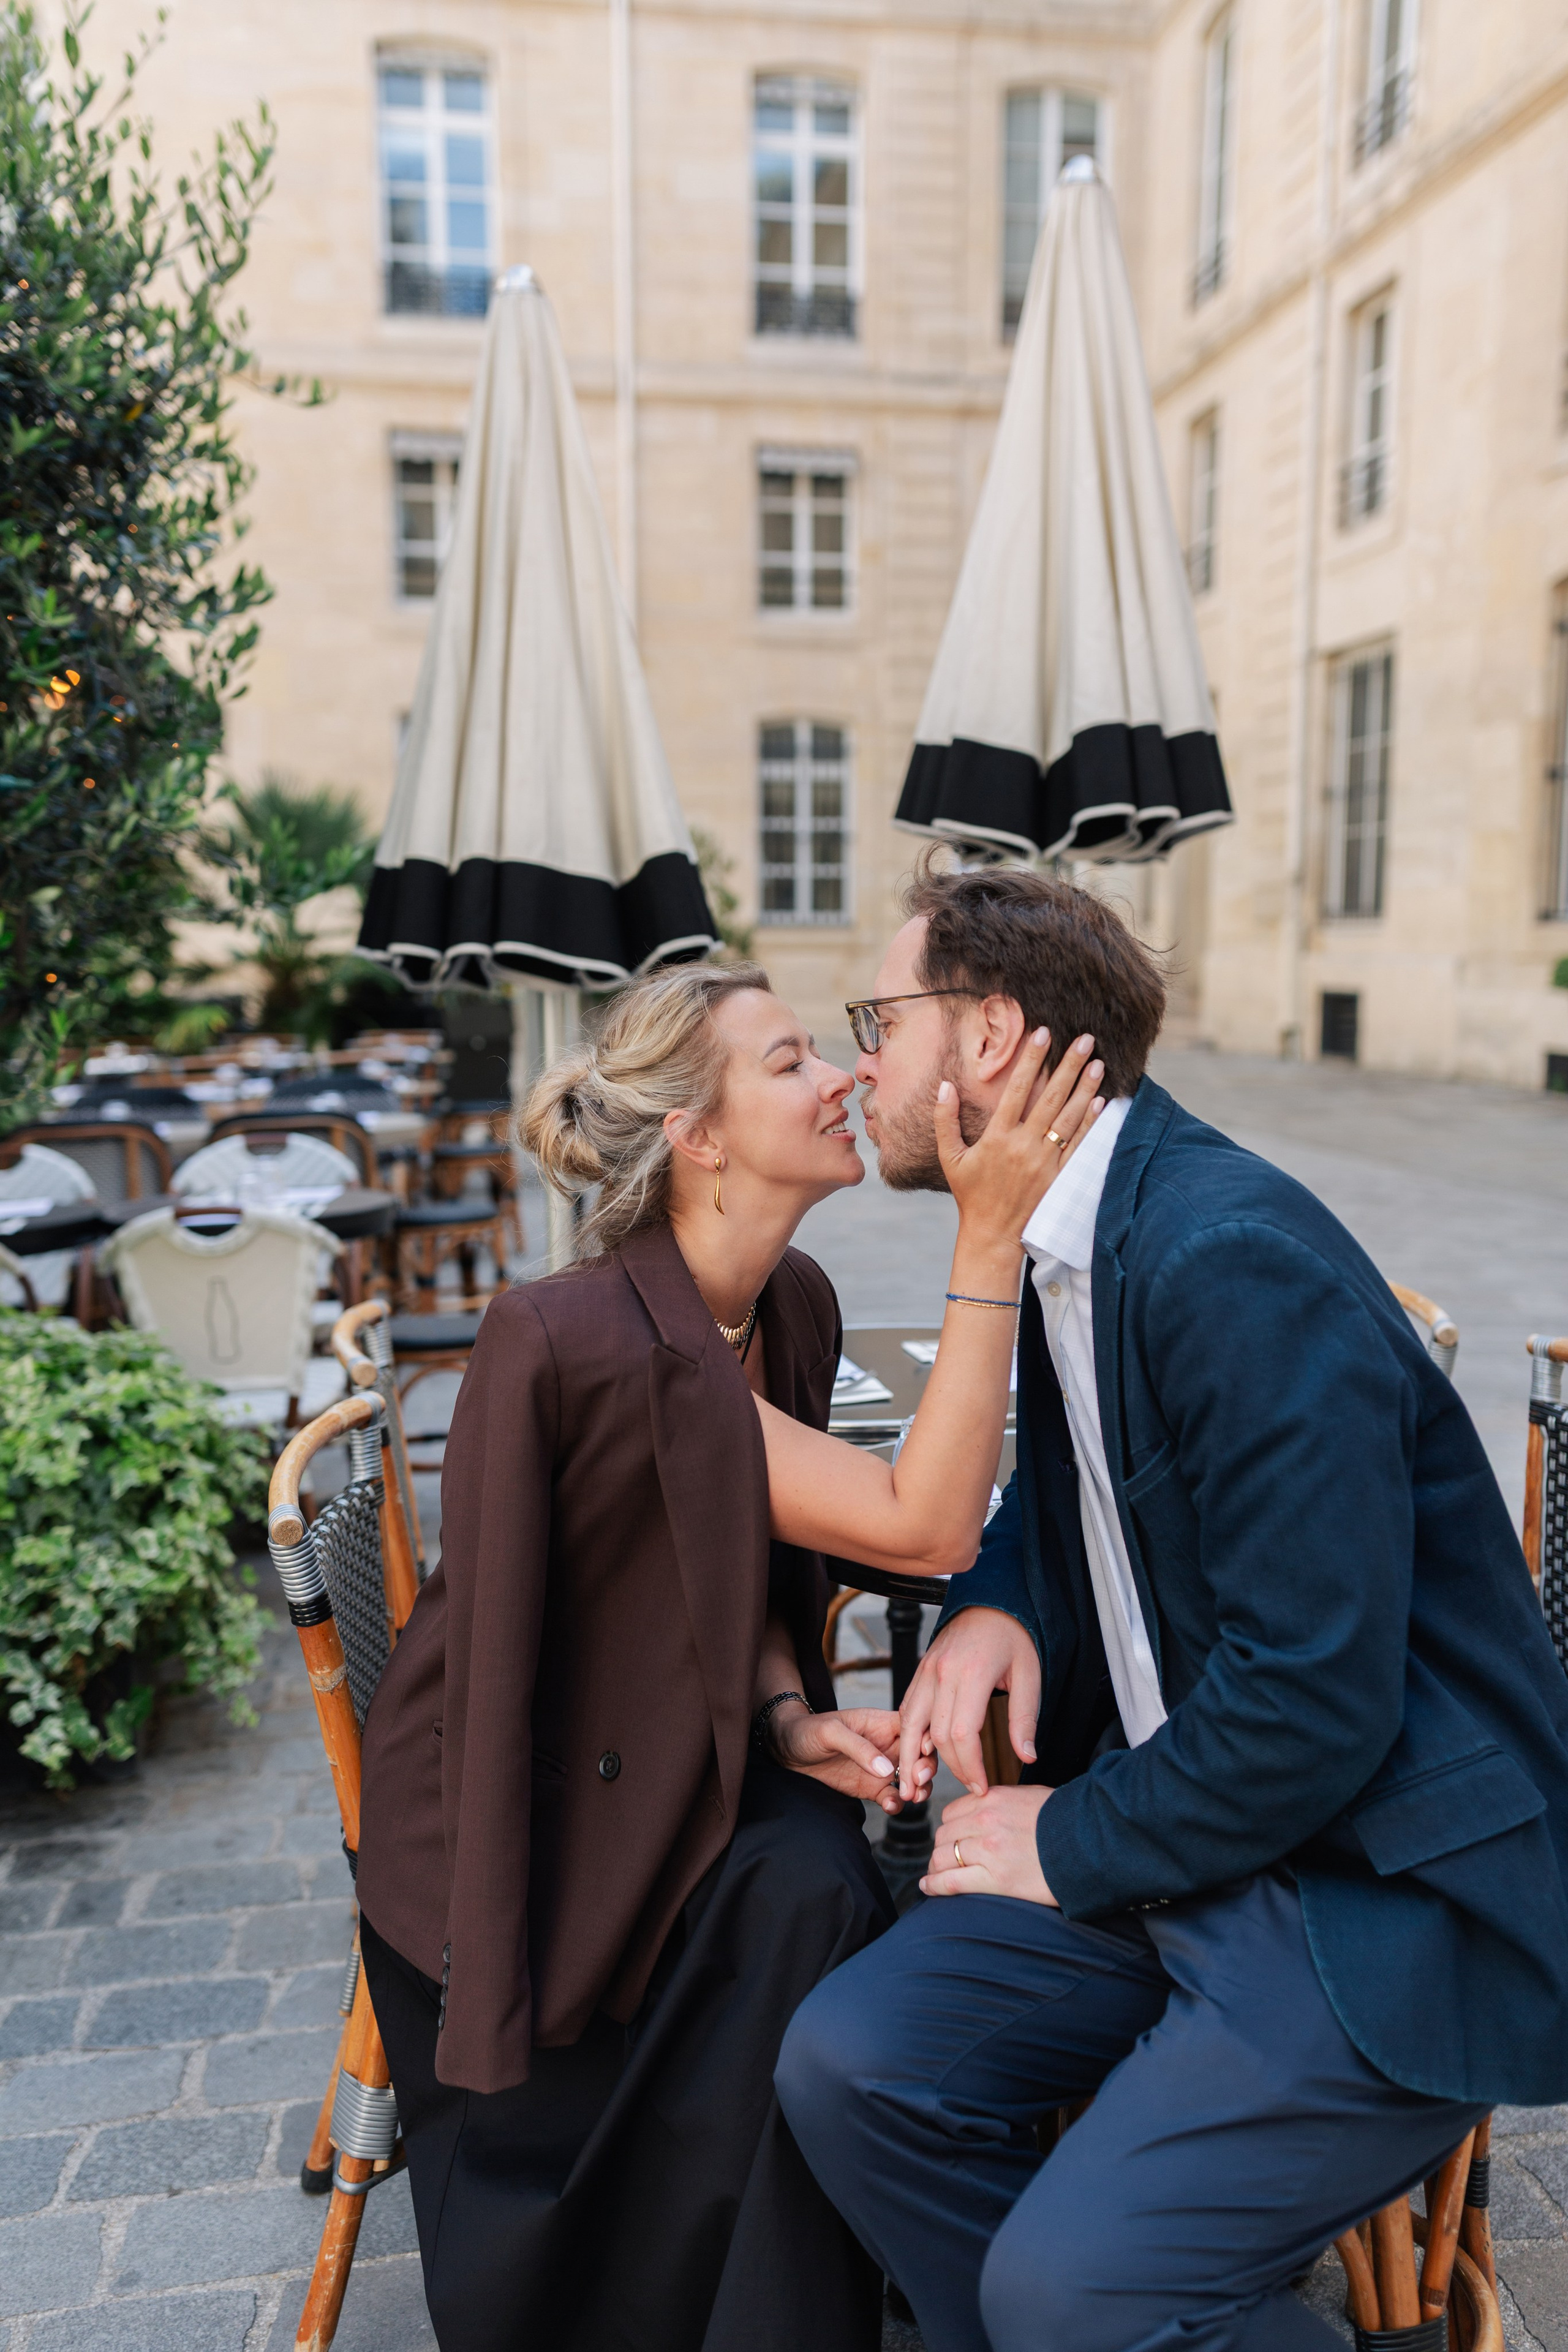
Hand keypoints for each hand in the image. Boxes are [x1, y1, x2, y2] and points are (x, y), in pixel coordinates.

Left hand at [770, 1705, 936, 1813]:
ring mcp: (880, 1767)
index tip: (923, 1753)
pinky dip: (898, 1804)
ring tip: (913, 1796)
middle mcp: (886, 1745)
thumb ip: (858, 1747)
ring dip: (919, 1788)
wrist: (785, 1751)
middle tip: (918, 1780)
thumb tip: (887, 1770)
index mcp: (881, 1723)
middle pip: (920, 1753)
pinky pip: (893, 1797)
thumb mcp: (830, 1732)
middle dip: (926, 1767)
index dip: (925, 1738)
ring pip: (913, 1778)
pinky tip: (892, 1806)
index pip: (915, 1726)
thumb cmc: (807, 1731)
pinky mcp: (870, 1787)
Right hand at [897, 1608, 1041, 1799]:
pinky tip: (914, 1752)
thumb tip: (1026, 1757)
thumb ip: (1024, 1719)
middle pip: (937, 1735)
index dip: (970, 1767)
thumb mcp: (1029, 1676)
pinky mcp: (920, 1670)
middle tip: (966, 1787)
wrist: (990, 1601)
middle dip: (950, 1768)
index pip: (962, 1735)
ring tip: (913, 1785)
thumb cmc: (1014, 1637)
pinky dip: (908, 1733)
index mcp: (972, 1674)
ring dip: (911, 1758)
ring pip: (910, 1724)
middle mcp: (943, 1672)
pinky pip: (907, 1707)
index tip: (982, 1786)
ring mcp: (927, 1670)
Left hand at [922, 1784, 1058, 1903]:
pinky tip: (928, 1887)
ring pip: (943, 1858)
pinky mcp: (995, 1879)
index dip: (949, 1829)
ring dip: (937, 1868)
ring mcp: (988, 1850)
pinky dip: (934, 1885)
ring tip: (937, 1877)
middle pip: (944, 1836)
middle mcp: (985, 1822)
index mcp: (993, 1799)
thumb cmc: (1065, 1822)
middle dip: (942, 1849)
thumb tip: (984, 1809)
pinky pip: (951, 1881)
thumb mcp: (1029, 1798)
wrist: (1091, 1843)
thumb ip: (1000, 1804)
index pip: (952, 1813)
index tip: (952, 1840)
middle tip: (944, 1861)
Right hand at [937, 1029, 1104, 1255]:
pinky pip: (1078, 1145)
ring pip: (1069, 1118)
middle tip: (1086, 1039)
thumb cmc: (970, 1194)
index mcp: (997, 1137)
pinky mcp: (1059, 1177)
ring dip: (1085, 1088)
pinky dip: (1090, 1123)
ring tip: (1098, 1063)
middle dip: (1069, 1065)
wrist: (992, 1234)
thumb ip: (944, 1121)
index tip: (1044, 1034)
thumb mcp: (949, 1158)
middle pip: (1051, 1097)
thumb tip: (944, 1086)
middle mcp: (1023, 1146)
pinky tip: (1100, 1101)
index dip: (1032, 1060)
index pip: (1017, 1090)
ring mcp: (1045, 1162)